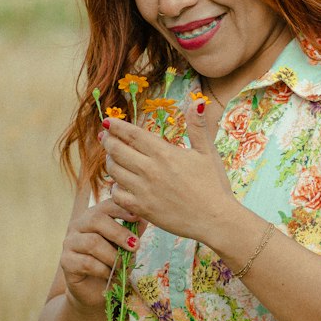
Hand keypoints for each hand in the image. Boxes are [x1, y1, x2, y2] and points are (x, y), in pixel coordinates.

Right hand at [58, 193, 144, 311]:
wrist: (96, 291)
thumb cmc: (112, 265)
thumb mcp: (126, 248)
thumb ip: (133, 233)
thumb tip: (144, 218)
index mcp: (93, 217)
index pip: (105, 205)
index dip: (121, 209)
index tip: (137, 217)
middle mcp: (78, 226)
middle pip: (95, 220)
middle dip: (119, 233)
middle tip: (135, 246)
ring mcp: (69, 243)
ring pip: (92, 242)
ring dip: (112, 256)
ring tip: (122, 266)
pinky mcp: (66, 261)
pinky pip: (87, 262)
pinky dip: (103, 270)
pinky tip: (109, 275)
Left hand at [101, 100, 237, 243]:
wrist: (215, 220)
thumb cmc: (214, 185)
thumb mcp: (207, 152)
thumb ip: (197, 126)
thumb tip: (196, 101)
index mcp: (164, 153)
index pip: (132, 134)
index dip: (116, 126)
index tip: (107, 122)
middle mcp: (150, 170)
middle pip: (117, 150)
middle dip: (108, 141)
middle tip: (105, 137)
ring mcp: (143, 191)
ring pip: (114, 171)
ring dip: (110, 162)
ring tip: (113, 157)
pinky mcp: (142, 209)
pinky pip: (116, 195)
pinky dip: (115, 187)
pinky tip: (120, 184)